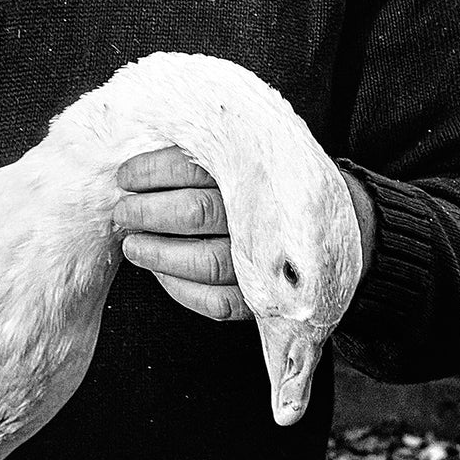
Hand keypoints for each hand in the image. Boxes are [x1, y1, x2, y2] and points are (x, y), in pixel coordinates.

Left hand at [115, 149, 377, 321]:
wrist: (336, 225)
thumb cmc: (270, 189)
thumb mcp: (247, 158)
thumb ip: (208, 155)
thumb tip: (140, 161)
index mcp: (253, 173)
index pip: (192, 167)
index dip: (151, 171)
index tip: (124, 175)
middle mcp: (261, 217)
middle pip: (195, 213)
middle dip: (147, 213)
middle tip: (122, 212)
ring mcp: (266, 263)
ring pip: (206, 262)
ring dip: (159, 254)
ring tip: (131, 245)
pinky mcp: (264, 300)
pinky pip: (217, 303)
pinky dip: (182, 292)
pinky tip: (161, 276)